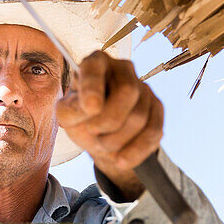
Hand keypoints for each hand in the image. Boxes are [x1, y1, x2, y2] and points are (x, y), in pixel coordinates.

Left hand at [56, 51, 163, 197]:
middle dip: (109, 120)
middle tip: (92, 130)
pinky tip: (120, 160)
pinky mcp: (157, 108)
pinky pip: (153, 132)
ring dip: (117, 139)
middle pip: (128, 91)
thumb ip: (71, 109)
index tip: (90, 108)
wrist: (100, 137)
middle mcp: (122, 69)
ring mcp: (143, 87)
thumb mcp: (67, 115)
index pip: (96, 67)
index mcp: (95, 63)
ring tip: (102, 144)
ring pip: (139, 116)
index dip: (94, 86)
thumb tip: (91, 107)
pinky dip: (134, 151)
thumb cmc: (81, 118)